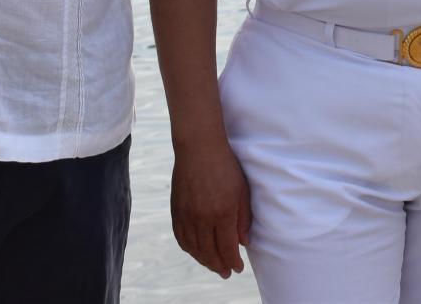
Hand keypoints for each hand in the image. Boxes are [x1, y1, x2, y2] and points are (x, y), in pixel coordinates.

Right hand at [170, 139, 251, 278]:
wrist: (199, 147)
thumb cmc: (226, 166)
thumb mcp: (242, 190)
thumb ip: (243, 218)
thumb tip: (244, 242)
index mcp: (223, 213)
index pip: (228, 248)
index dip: (233, 262)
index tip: (238, 268)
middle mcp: (203, 218)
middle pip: (210, 252)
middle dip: (219, 266)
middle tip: (226, 273)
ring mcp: (187, 215)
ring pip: (194, 248)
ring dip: (204, 261)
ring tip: (213, 265)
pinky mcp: (176, 210)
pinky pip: (181, 238)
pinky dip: (189, 249)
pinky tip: (196, 251)